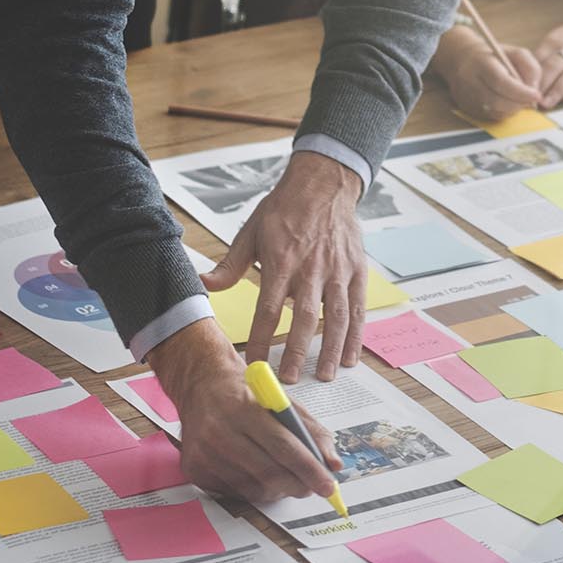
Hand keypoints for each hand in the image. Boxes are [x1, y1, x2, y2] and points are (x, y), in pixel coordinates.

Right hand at [145, 320, 343, 500]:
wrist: (200, 384)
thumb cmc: (246, 392)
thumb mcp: (282, 400)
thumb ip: (311, 431)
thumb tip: (333, 464)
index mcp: (243, 408)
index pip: (283, 446)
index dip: (309, 469)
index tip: (328, 485)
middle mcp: (219, 431)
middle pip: (268, 473)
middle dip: (298, 485)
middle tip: (313, 487)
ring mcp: (204, 452)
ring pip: (252, 488)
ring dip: (278, 490)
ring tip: (287, 479)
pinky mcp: (194, 469)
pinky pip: (234, 493)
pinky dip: (254, 490)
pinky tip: (258, 475)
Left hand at [203, 150, 365, 382]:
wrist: (324, 183)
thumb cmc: (285, 208)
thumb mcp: (251, 231)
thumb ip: (230, 264)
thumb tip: (204, 283)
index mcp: (281, 261)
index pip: (268, 307)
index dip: (260, 337)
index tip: (253, 362)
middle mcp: (311, 268)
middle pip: (303, 317)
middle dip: (295, 351)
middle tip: (287, 379)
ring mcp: (337, 270)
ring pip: (336, 316)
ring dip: (330, 348)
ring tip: (324, 375)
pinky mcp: (357, 270)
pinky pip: (358, 307)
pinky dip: (356, 334)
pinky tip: (349, 356)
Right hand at [434, 27, 542, 121]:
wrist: (463, 61)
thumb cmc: (493, 57)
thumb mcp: (515, 53)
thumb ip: (530, 67)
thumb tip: (534, 89)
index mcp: (481, 63)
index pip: (501, 82)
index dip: (521, 92)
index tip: (536, 95)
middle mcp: (471, 82)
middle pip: (498, 101)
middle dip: (519, 102)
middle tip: (531, 98)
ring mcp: (468, 98)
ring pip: (496, 112)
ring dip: (514, 108)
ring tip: (519, 98)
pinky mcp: (469, 109)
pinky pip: (492, 117)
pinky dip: (506, 112)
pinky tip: (509, 102)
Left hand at [532, 5, 562, 109]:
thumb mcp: (557, 38)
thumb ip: (543, 55)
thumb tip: (524, 76)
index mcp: (555, 40)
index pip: (538, 59)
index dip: (528, 75)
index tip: (519, 88)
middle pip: (552, 68)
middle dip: (540, 85)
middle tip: (529, 99)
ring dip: (555, 91)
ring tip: (545, 104)